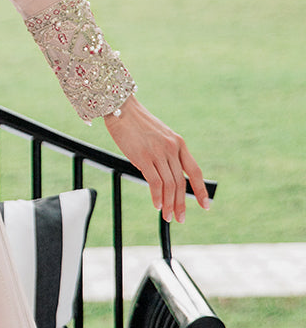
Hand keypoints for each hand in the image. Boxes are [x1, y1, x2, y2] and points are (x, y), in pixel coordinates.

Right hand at [103, 96, 209, 224]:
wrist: (121, 108)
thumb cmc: (137, 124)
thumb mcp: (159, 136)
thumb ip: (166, 153)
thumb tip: (166, 175)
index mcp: (179, 143)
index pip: (195, 171)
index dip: (201, 190)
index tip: (205, 205)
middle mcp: (172, 149)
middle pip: (181, 182)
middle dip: (181, 203)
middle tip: (180, 218)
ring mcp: (158, 153)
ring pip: (169, 185)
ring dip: (169, 204)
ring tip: (167, 217)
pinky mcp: (143, 157)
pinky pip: (155, 182)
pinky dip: (157, 196)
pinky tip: (157, 206)